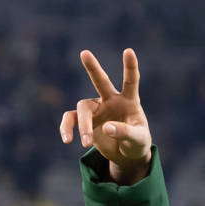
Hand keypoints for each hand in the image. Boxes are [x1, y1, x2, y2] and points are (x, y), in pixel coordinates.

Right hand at [59, 48, 152, 183]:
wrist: (126, 155)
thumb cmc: (137, 143)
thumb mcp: (138, 140)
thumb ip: (125, 132)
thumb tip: (106, 127)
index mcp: (129, 101)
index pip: (130, 82)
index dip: (130, 67)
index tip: (128, 50)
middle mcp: (111, 100)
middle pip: (101, 81)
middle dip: (93, 68)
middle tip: (85, 53)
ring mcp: (97, 109)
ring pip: (83, 108)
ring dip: (84, 125)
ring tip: (86, 143)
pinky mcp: (85, 121)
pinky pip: (70, 119)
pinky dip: (66, 128)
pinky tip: (67, 140)